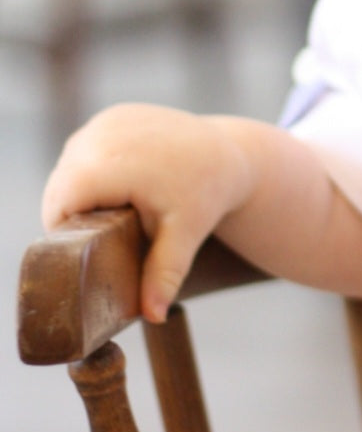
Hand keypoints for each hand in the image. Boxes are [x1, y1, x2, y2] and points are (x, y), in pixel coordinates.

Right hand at [42, 104, 253, 322]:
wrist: (231, 152)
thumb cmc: (208, 192)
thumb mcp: (185, 234)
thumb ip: (163, 274)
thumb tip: (152, 315)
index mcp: (107, 164)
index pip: (59, 208)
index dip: (67, 235)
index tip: (91, 253)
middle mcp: (99, 136)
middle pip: (59, 189)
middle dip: (75, 217)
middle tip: (104, 240)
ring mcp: (105, 122)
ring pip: (68, 169)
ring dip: (82, 192)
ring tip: (111, 215)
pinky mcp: (113, 116)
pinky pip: (86, 151)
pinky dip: (94, 169)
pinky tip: (117, 186)